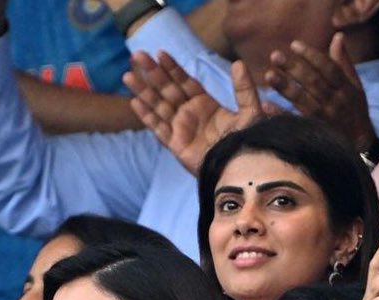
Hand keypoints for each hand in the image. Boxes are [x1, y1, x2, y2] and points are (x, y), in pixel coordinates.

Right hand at [125, 52, 263, 175]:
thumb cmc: (246, 142)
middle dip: (152, 73)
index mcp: (205, 104)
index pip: (184, 81)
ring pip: (157, 105)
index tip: (160, 53)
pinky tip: (135, 102)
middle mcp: (189, 114)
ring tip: (128, 75)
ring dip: (143, 90)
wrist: (239, 167)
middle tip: (137, 55)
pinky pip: (158, 127)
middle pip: (166, 89)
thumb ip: (243, 88)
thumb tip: (239, 63)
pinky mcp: (175, 145)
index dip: (172, 68)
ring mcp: (180, 129)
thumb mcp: (250, 110)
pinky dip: (146, 115)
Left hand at [264, 34, 375, 149]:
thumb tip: (337, 37)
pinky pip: (296, 122)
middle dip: (294, 67)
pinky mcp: (315, 134)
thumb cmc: (355, 112)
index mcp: (345, 88)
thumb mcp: (355, 86)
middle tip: (274, 56)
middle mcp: (335, 102)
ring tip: (269, 75)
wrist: (360, 146)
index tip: (293, 45)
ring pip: (303, 100)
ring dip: (285, 87)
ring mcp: (325, 119)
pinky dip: (281, 114)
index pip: (328, 67)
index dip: (311, 55)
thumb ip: (344, 62)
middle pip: (313, 81)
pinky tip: (266, 105)